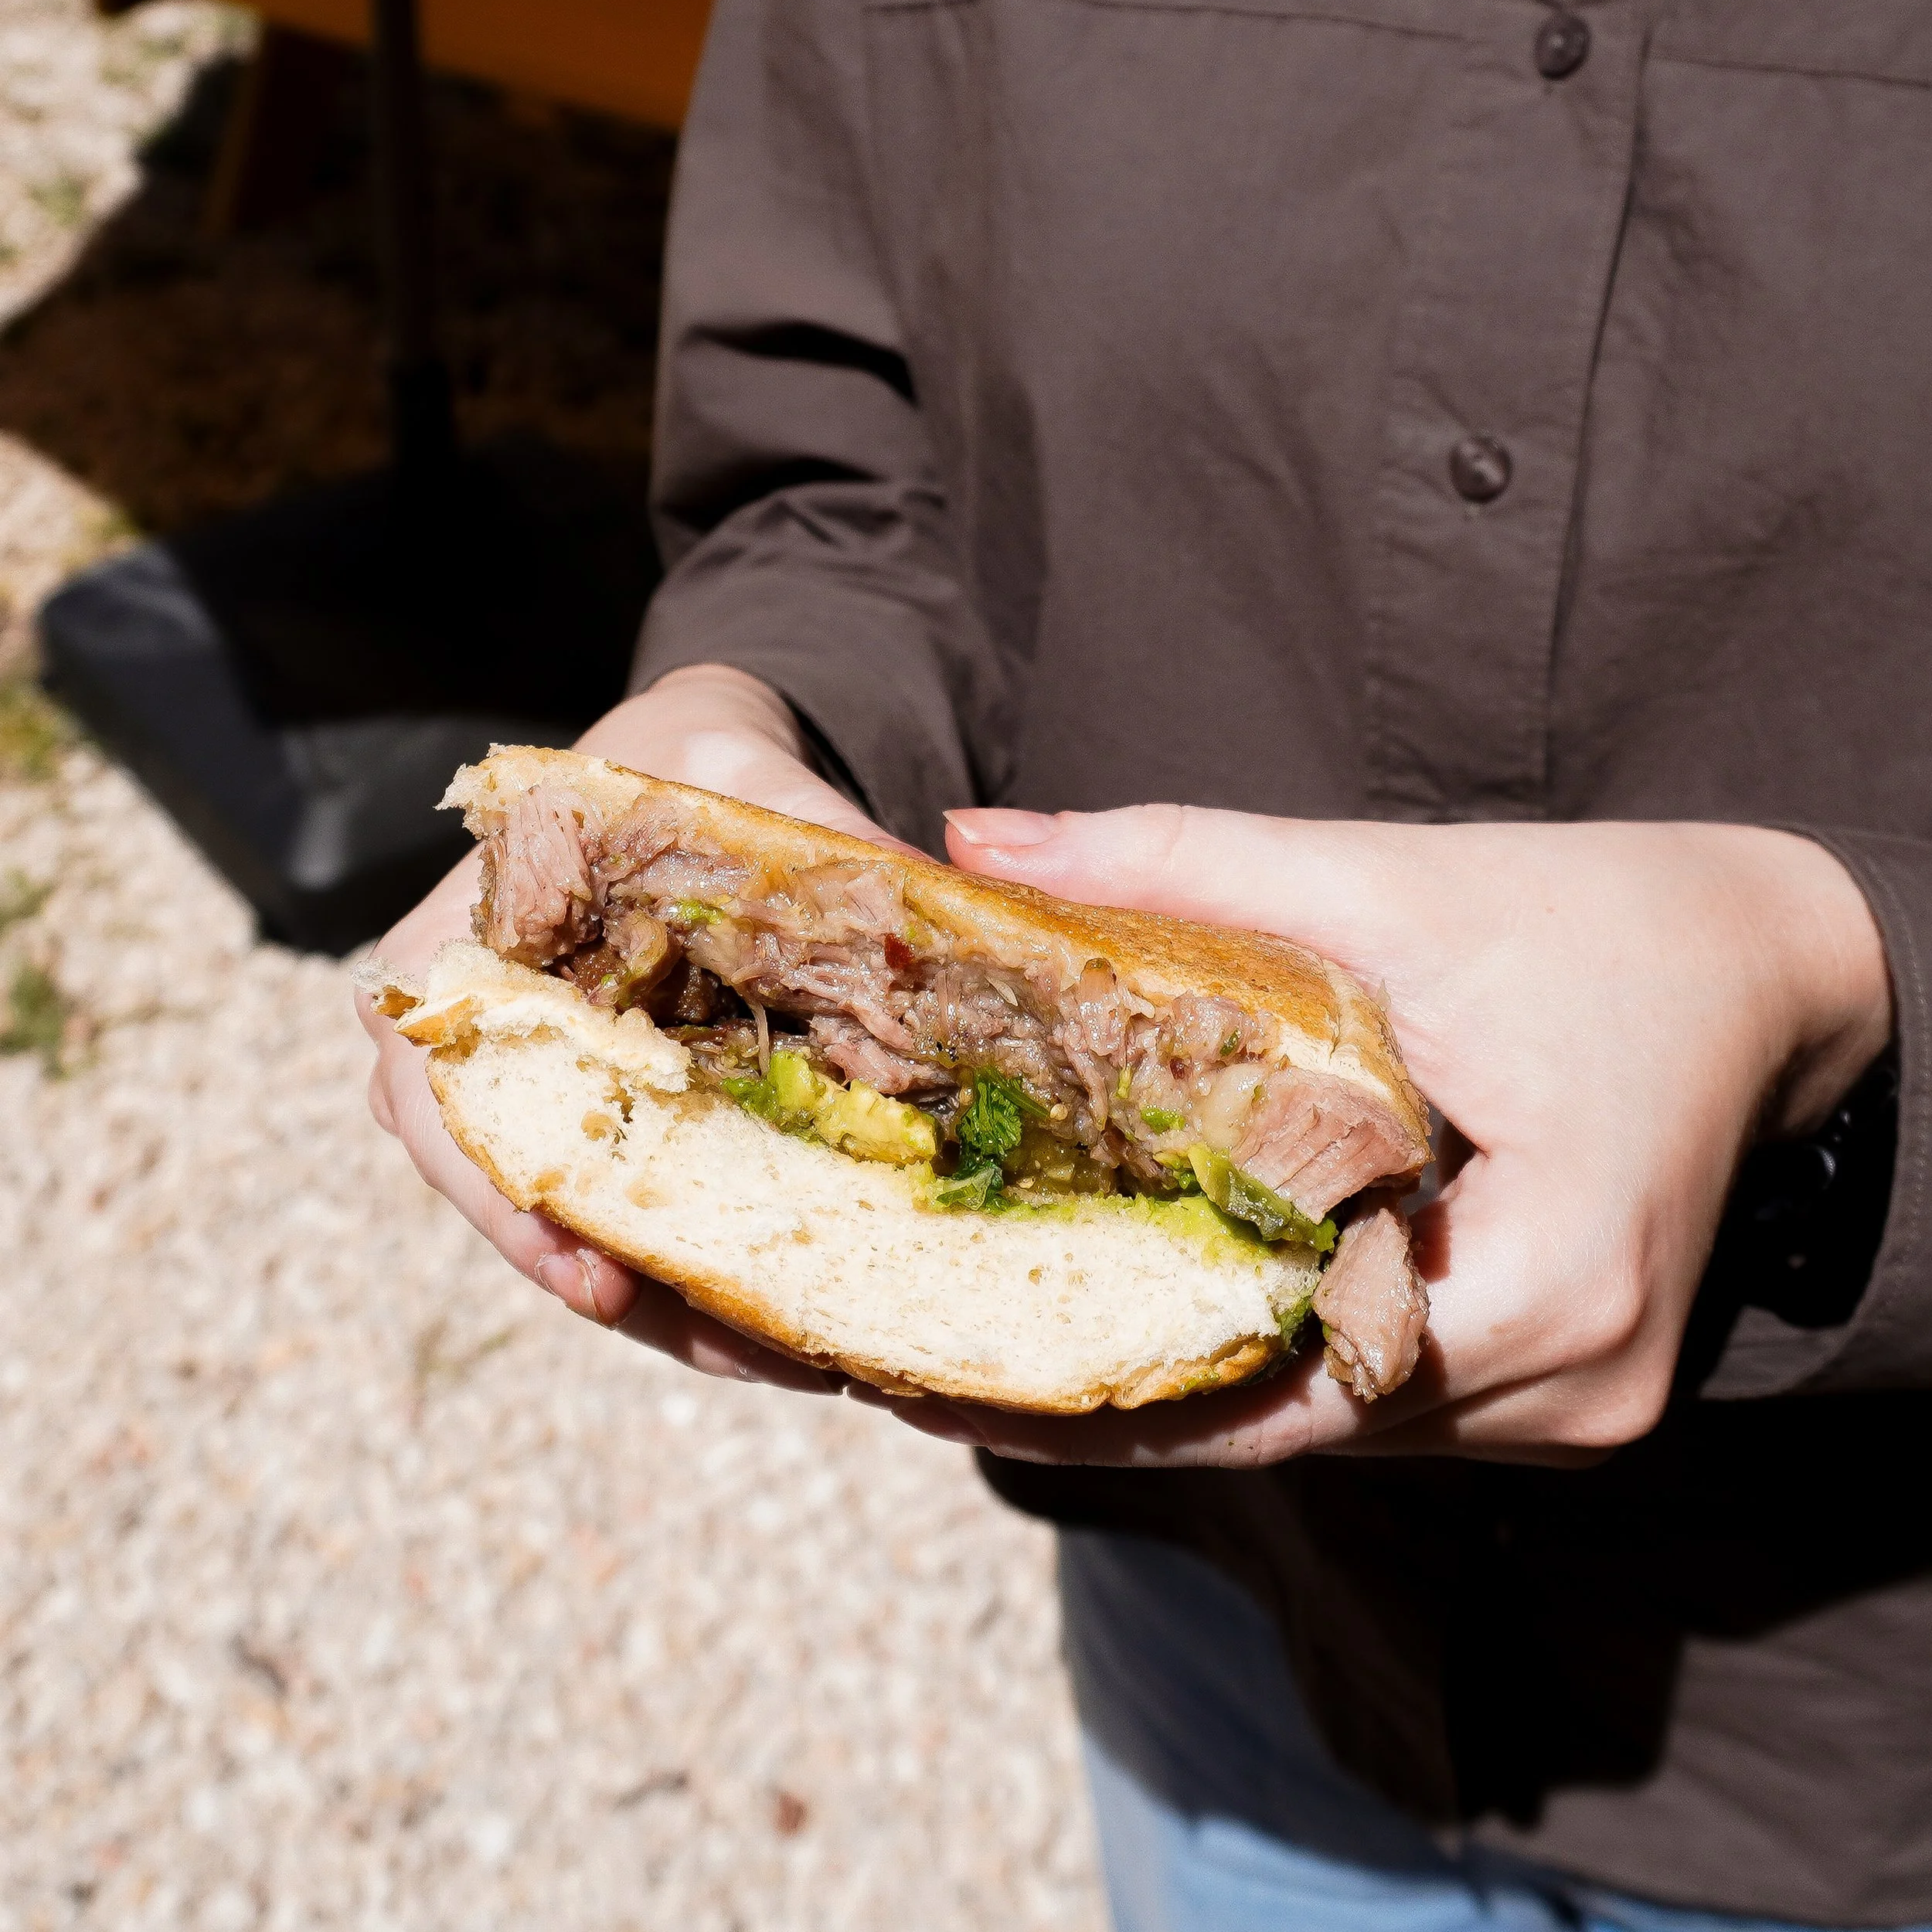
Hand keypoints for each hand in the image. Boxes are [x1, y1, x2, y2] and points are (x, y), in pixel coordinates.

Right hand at [356, 663, 907, 1392]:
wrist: (677, 769)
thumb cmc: (684, 764)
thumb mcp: (735, 774)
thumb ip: (813, 838)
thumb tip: (941, 912)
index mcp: (448, 950)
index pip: (444, 1102)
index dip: (512, 1205)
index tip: (599, 1284)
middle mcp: (459, 1039)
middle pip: (514, 1202)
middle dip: (630, 1293)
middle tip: (758, 1358)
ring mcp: (527, 1096)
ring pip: (578, 1236)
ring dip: (679, 1311)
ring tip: (804, 1366)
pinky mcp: (597, 1127)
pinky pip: (627, 1219)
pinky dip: (698, 1276)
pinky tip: (796, 1323)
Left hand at [895, 808, 1891, 1467]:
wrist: (1771, 969)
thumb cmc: (1598, 920)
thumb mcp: (1386, 880)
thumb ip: (1175, 862)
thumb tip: (980, 840)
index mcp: (1554, 1279)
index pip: (1285, 1382)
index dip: (1107, 1387)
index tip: (945, 1378)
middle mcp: (1576, 1382)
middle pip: (1297, 1420)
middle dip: (1119, 1388)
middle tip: (933, 1365)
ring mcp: (1577, 1403)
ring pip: (1332, 1421)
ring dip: (1191, 1377)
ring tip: (1005, 1347)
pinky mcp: (1562, 1384)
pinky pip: (1378, 1396)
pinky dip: (1271, 1354)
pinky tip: (1155, 1311)